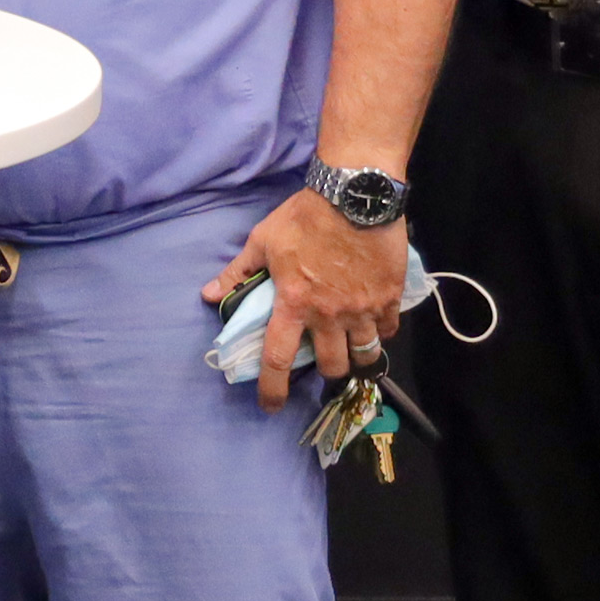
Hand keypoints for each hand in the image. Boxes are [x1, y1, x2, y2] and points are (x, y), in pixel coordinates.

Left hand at [207, 194, 405, 404]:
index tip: (271, 406)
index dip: (273, 389)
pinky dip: (381, 330)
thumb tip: (210, 295)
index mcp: (294, 304)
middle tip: (324, 361)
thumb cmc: (304, 216)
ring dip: (357, 357)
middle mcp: (329, 315)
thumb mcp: (263, 240)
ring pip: (365, 354)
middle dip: (327, 371)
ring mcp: (363, 308)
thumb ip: (238, 272)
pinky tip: (375, 322)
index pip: (278, 358)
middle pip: (332, 365)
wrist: (354, 194)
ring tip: (353, 349)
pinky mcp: (389, 297)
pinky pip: (389, 329)